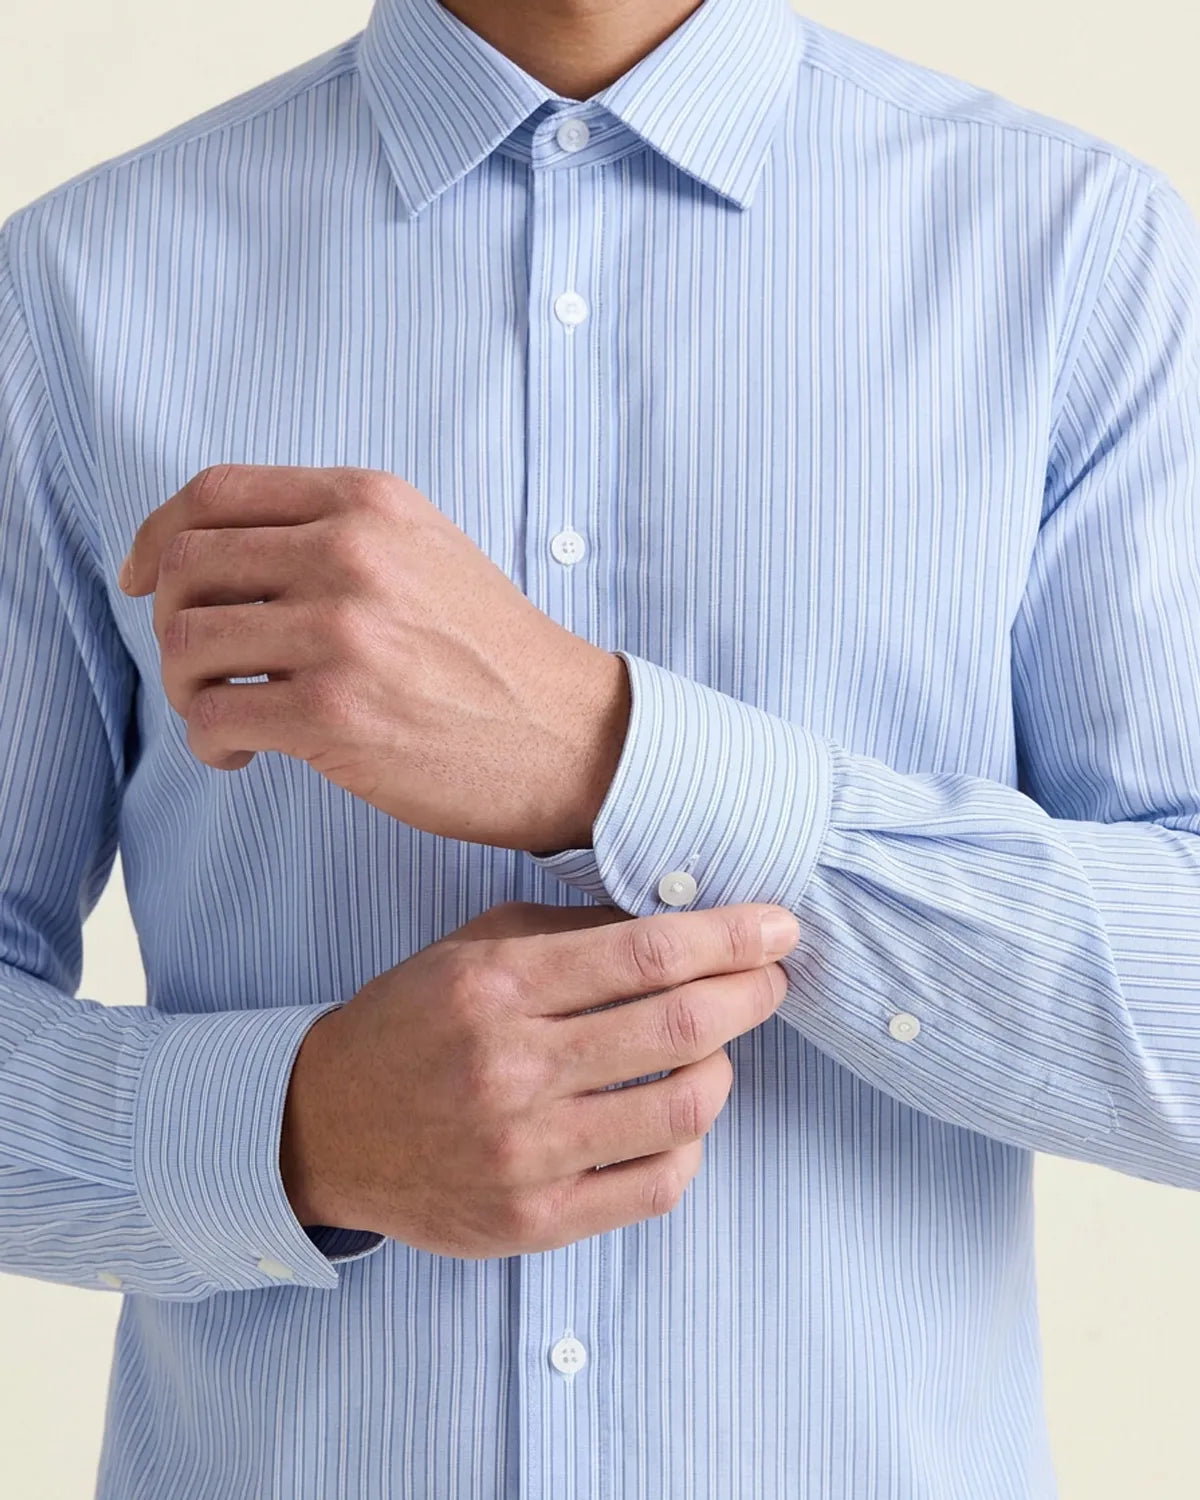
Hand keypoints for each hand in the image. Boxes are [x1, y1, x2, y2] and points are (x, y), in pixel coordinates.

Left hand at [118, 464, 629, 850]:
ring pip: (185, 644)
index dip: (156, 536)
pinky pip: (213, 719)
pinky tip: (244, 754)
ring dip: (185, 689)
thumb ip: (334, 531)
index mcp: (367, 503)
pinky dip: (209, 742)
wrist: (568, 734)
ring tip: (225, 715)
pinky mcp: (334, 716)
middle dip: (168, 622)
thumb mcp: (426, 549)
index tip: (142, 579)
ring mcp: (341, 635)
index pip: (214, 492)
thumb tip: (219, 553)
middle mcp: (349, 555)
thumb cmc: (493, 653)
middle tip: (200, 666)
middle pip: (185, 567)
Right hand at [279, 899, 800, 1256]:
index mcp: (495, 987)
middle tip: (772, 976)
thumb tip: (682, 918)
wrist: (324, 1127)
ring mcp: (524, 1154)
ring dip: (725, 1068)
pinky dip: (691, 1143)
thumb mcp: (475, 947)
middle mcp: (511, 1069)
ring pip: (681, 1110)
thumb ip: (575, 930)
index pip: (645, 954)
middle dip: (750, 993)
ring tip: (720, 1045)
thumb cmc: (411, 1022)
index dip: (729, 937)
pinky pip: (656, 1185)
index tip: (776, 925)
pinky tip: (682, 1115)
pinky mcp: (534, 1221)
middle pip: (676, 1028)